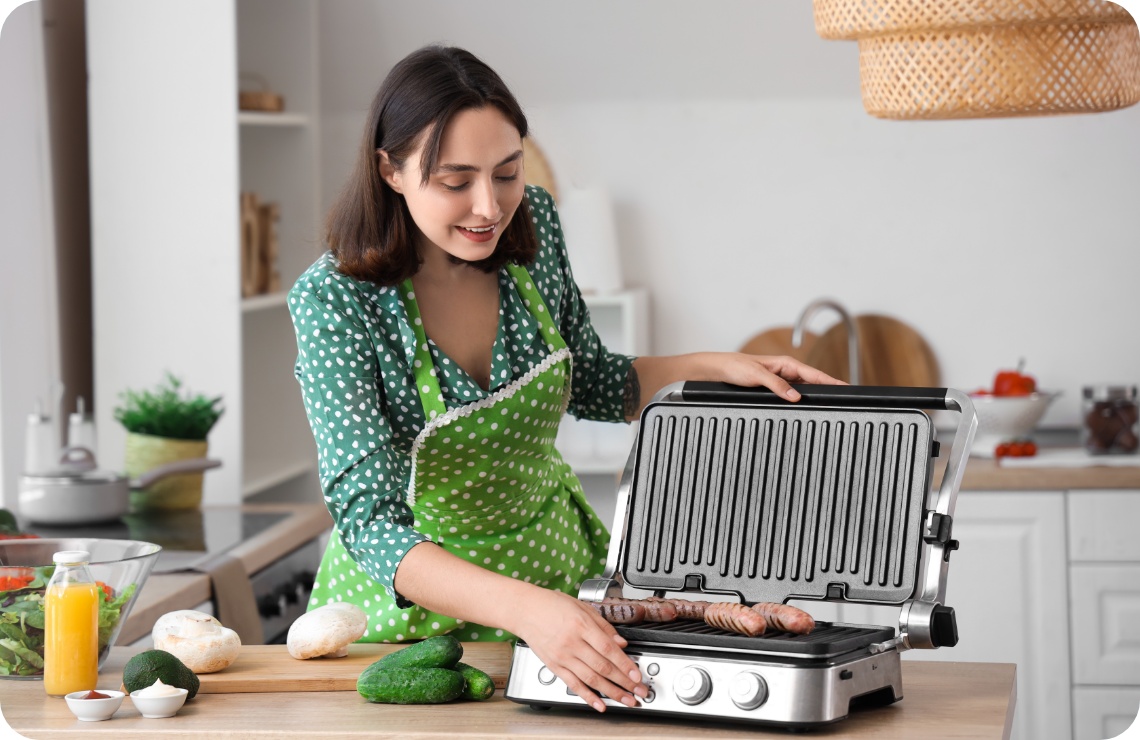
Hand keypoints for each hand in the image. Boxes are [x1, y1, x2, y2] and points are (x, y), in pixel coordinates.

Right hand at [508, 587, 647, 712]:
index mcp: (582, 625)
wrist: (525, 610)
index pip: (609, 649)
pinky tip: (600, 704)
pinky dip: (588, 697)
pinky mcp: (554, 666)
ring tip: (626, 699)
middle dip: (624, 682)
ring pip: (591, 679)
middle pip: (603, 667)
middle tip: (639, 691)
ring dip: (611, 692)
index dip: (625, 665)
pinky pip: (573, 684)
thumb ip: (603, 626)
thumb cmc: (552, 605)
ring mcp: (563, 656)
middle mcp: (572, 643)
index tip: (637, 675)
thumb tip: (621, 642)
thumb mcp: (582, 606)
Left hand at [704, 353, 844, 400]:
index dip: (832, 381)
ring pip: (804, 389)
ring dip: (815, 395)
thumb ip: (776, 385)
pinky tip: (806, 405)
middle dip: (827, 389)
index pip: (815, 374)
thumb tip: (795, 396)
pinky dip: (801, 399)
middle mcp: (787, 371)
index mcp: (786, 364)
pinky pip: (793, 393)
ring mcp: (782, 379)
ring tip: (829, 404)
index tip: (846, 387)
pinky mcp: (775, 387)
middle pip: (814, 382)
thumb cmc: (736, 367)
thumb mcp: (756, 376)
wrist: (720, 369)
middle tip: (845, 399)